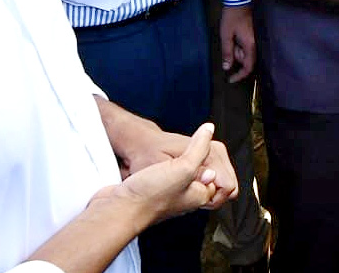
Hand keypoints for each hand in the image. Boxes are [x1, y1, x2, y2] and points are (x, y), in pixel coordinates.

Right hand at [93, 122, 225, 227]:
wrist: (119, 207)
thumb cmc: (150, 195)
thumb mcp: (183, 167)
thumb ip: (200, 149)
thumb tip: (209, 130)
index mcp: (198, 196)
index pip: (220, 180)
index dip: (216, 161)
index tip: (205, 148)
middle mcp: (186, 198)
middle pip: (202, 175)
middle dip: (200, 159)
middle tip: (191, 149)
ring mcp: (169, 194)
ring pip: (184, 173)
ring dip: (182, 160)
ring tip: (175, 153)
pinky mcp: (154, 190)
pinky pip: (168, 174)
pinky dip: (167, 164)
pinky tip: (160, 159)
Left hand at [219, 4, 255, 82]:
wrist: (240, 0)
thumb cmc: (232, 17)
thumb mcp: (226, 35)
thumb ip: (227, 52)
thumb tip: (227, 68)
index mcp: (251, 45)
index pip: (248, 67)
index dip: (239, 75)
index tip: (230, 80)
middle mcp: (258, 43)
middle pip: (247, 59)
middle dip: (236, 54)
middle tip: (230, 41)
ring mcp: (259, 39)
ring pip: (248, 52)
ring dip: (239, 48)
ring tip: (234, 34)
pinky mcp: (258, 35)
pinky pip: (250, 46)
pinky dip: (242, 44)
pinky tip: (238, 34)